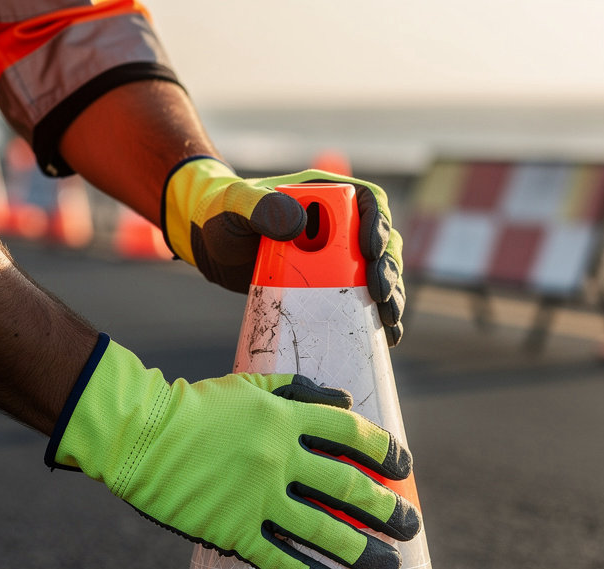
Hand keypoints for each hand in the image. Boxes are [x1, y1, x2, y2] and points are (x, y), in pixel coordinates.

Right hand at [46, 336, 420, 568]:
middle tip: (411, 527)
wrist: (137, 435)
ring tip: (390, 568)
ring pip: (322, 528)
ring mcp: (256, 496)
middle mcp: (279, 457)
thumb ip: (301, 391)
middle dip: (385, 509)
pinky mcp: (232, 530)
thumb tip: (347, 401)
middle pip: (346, 486)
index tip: (404, 469)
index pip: (350, 432)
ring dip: (362, 550)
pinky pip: (279, 559)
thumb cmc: (195, 407)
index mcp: (285, 417)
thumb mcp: (251, 384)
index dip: (383, 451)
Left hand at [162, 156, 404, 344]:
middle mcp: (339, 225)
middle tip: (381, 295)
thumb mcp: (237, 206)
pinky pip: (362, 300)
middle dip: (389, 270)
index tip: (371, 252)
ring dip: (391, 296)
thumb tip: (300, 223)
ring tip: (390, 320)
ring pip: (379, 273)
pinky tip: (387, 336)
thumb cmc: (221, 216)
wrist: (211, 247)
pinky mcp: (329, 286)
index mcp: (325, 196)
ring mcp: (336, 257)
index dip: (379, 224)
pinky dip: (376, 317)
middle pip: (382, 243)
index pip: (368, 203)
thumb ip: (261, 207)